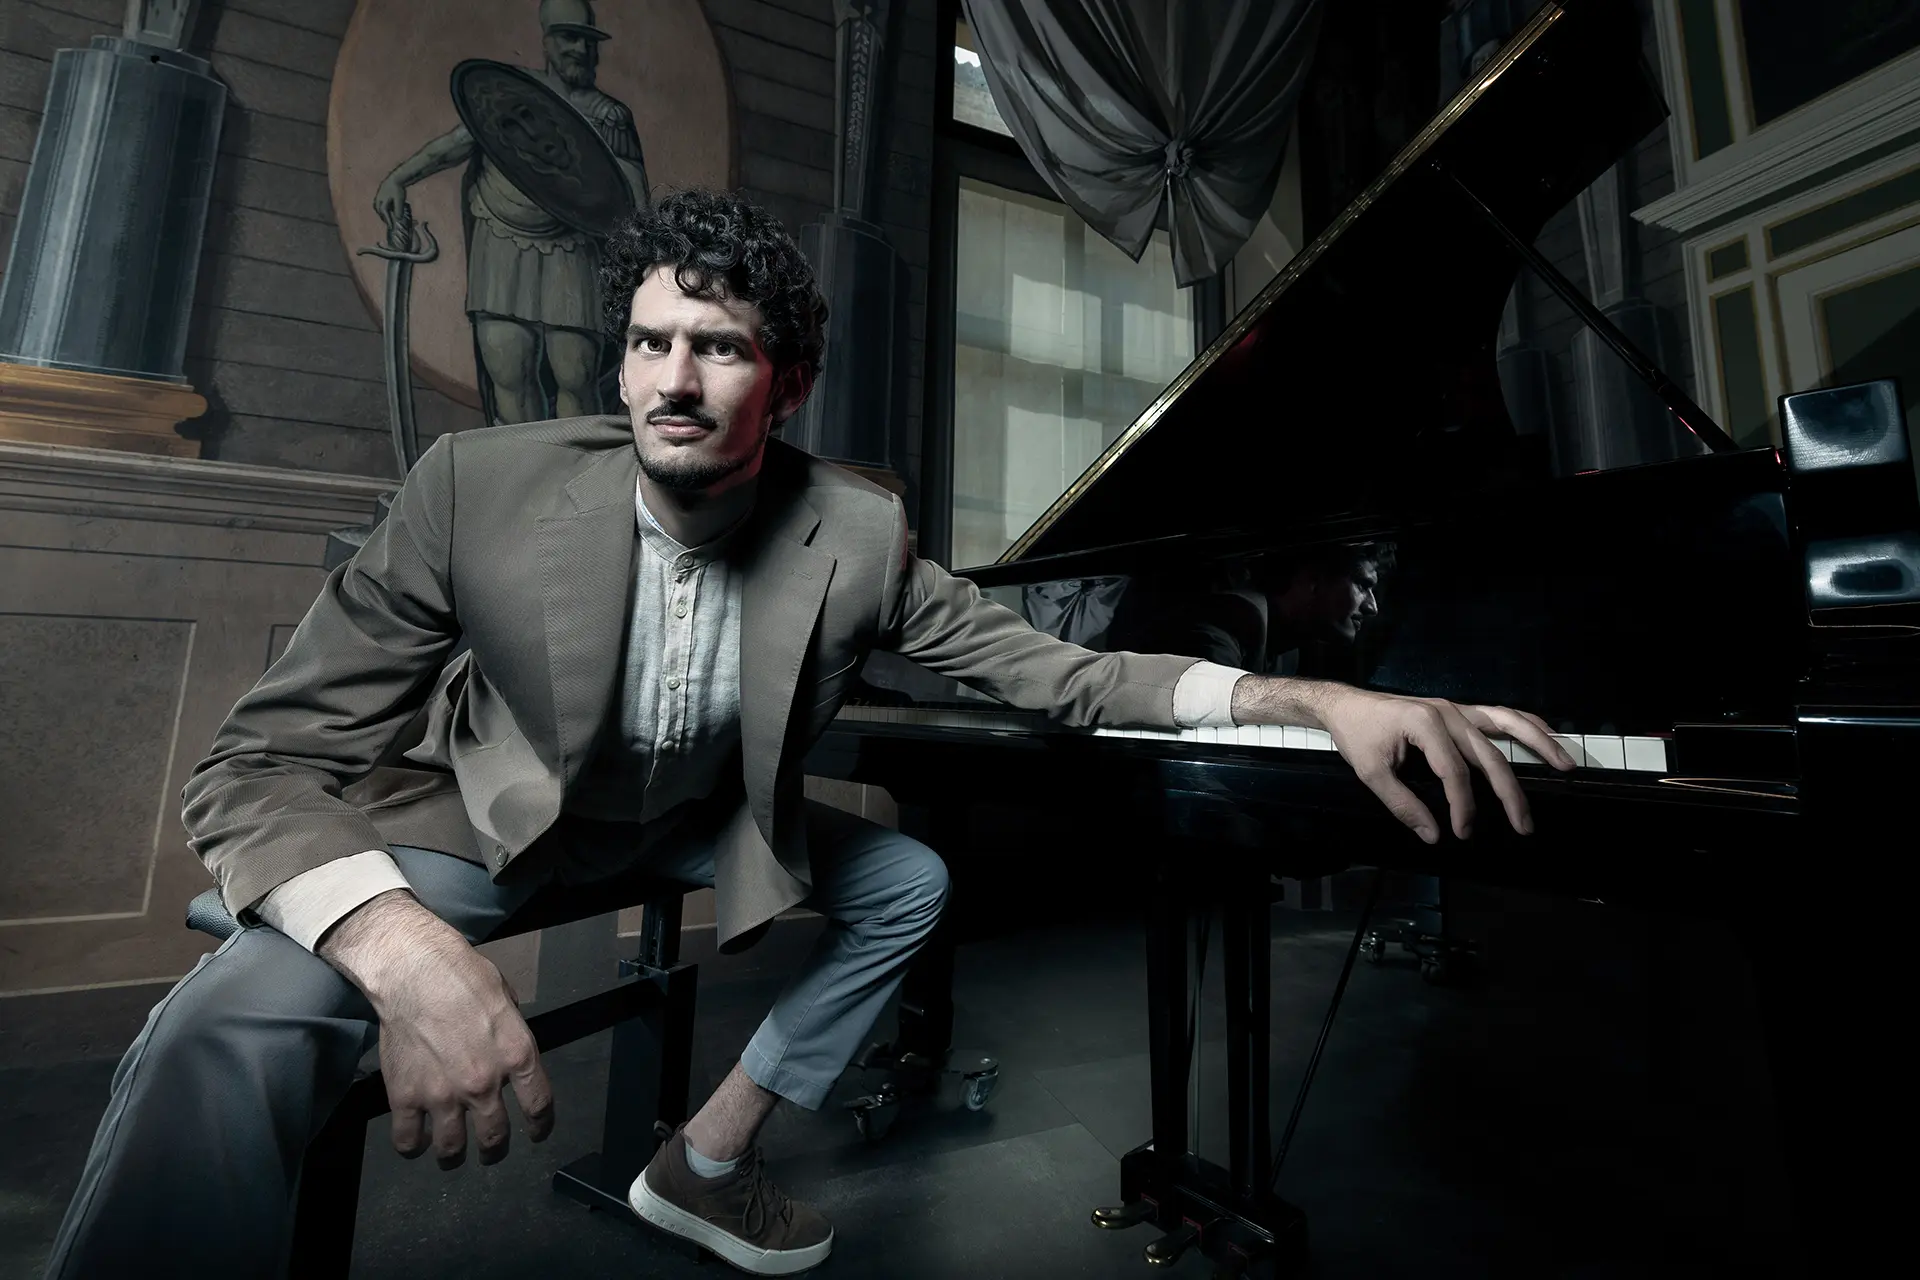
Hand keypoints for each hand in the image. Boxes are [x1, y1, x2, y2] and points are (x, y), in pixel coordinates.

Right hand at [320, 892, 553, 1168]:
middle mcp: (483, 1083)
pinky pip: (408, 1140)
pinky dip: (413, 1147)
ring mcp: (442, 1094)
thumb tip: (510, 1058)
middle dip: (494, 1149)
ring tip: (452, 1154)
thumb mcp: (506, 1001)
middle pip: (495, 1137)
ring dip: (454, 1155)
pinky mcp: (405, 1096)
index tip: (537, 1133)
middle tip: (490, 1150)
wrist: (413, 970)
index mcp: (516, 1056)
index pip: (539, 1106)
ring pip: (452, 1149)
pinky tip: (417, 1141)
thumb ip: (511, 1038)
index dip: (541, 1126)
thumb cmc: (463, 975)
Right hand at [372, 178, 407, 232]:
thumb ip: (398, 209)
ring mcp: (377, 198)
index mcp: (382, 202)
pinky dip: (382, 210)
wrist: (395, 179)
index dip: (388, 221)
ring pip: (378, 210)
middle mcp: (377, 201)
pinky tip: (387, 211)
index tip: (392, 227)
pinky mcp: (378, 196)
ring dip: (383, 214)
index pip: (385, 215)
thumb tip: (398, 219)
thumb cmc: (398, 189)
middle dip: (385, 218)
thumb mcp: (400, 200)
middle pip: (381, 213)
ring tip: (388, 219)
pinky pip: (379, 206)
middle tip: (391, 224)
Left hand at [1315, 686, 1573, 842]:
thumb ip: (1403, 805)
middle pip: (1489, 755)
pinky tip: (1548, 737)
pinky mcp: (1459, 711)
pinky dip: (1526, 725)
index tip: (1462, 832)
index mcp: (1425, 724)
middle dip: (1509, 793)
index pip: (1455, 772)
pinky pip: (1500, 715)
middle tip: (1524, 826)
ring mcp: (1456, 709)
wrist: (1347, 706)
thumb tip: (1433, 836)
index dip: (1462, 806)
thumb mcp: (1371, 774)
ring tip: (1566, 765)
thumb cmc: (1357, 737)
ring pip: (1508, 724)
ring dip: (1539, 744)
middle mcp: (1448, 713)